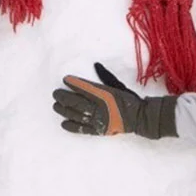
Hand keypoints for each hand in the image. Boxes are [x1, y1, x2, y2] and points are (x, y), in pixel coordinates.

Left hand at [52, 62, 176, 138]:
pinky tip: (63, 123)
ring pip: (78, 115)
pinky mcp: (99, 130)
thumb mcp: (117, 85)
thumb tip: (96, 65)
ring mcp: (99, 120)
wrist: (140, 117)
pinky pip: (83, 129)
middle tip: (55, 93)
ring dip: (64, 110)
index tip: (65, 79)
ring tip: (55, 106)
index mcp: (106, 94)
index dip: (74, 83)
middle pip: (77, 102)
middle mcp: (101, 108)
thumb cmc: (129, 99)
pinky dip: (73, 126)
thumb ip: (105, 76)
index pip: (86, 88)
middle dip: (64, 97)